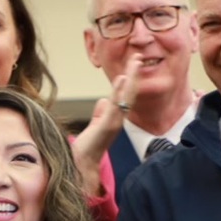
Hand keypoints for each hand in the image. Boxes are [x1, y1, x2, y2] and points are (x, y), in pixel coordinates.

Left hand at [71, 73, 129, 198]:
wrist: (82, 163)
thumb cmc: (88, 145)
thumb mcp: (97, 123)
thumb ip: (101, 111)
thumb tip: (104, 100)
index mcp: (116, 116)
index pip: (127, 94)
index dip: (131, 78)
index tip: (134, 62)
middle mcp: (119, 118)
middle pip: (130, 92)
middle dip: (134, 74)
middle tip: (137, 57)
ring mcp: (115, 122)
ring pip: (126, 97)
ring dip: (131, 79)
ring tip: (134, 63)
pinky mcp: (107, 125)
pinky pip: (116, 106)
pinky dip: (119, 92)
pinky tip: (121, 79)